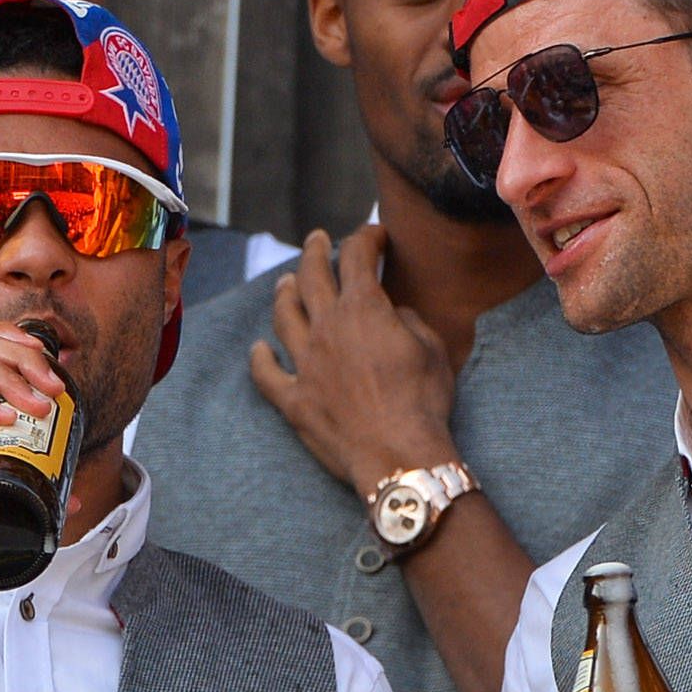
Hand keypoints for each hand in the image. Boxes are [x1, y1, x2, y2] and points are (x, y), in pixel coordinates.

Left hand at [247, 225, 460, 492]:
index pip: (357, 257)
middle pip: (311, 276)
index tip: (375, 235)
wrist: (399, 455)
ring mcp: (305, 364)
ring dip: (284, 294)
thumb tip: (394, 313)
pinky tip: (258, 349)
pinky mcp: (294, 400)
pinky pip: (267, 375)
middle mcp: (326, 328)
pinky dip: (260, 359)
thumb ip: (409, 320)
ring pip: (283, 316)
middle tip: (317, 239)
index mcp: (363, 309)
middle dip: (316, 251)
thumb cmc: (424, 402)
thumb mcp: (433, 349)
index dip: (366, 238)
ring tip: (285, 282)